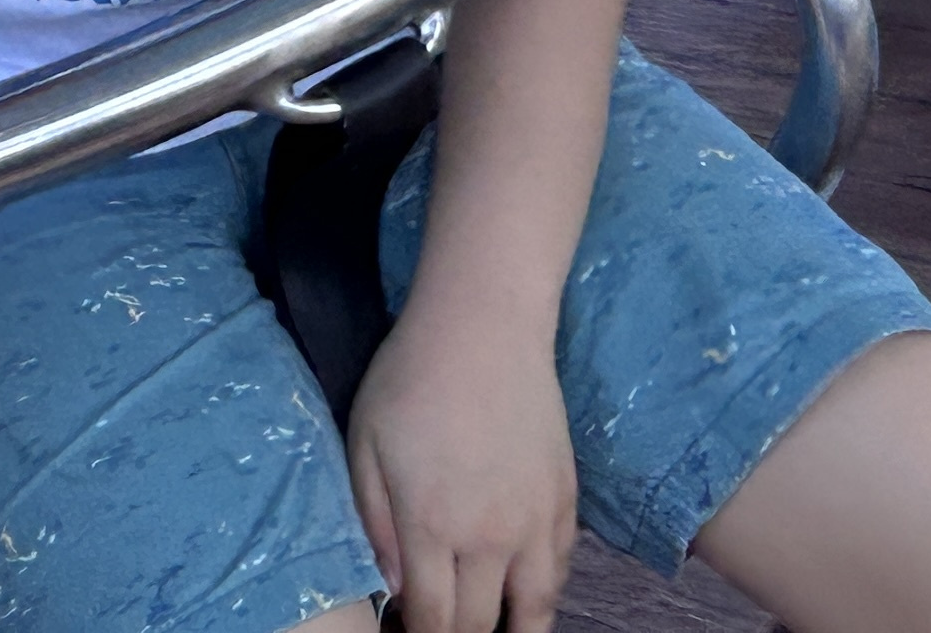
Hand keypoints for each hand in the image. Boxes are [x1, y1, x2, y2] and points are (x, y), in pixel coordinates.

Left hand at [345, 296, 582, 632]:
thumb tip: (393, 587)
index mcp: (432, 526)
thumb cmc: (410, 378)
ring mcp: (537, 522)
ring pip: (536, 610)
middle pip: (482, 623)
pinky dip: (542, 591)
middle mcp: (491, 538)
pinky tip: (522, 587)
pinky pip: (562, 571)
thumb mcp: (364, 445)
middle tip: (439, 624)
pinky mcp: (566, 502)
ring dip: (512, 628)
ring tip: (491, 626)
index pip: (435, 620)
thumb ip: (374, 523)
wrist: (484, 329)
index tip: (406, 631)